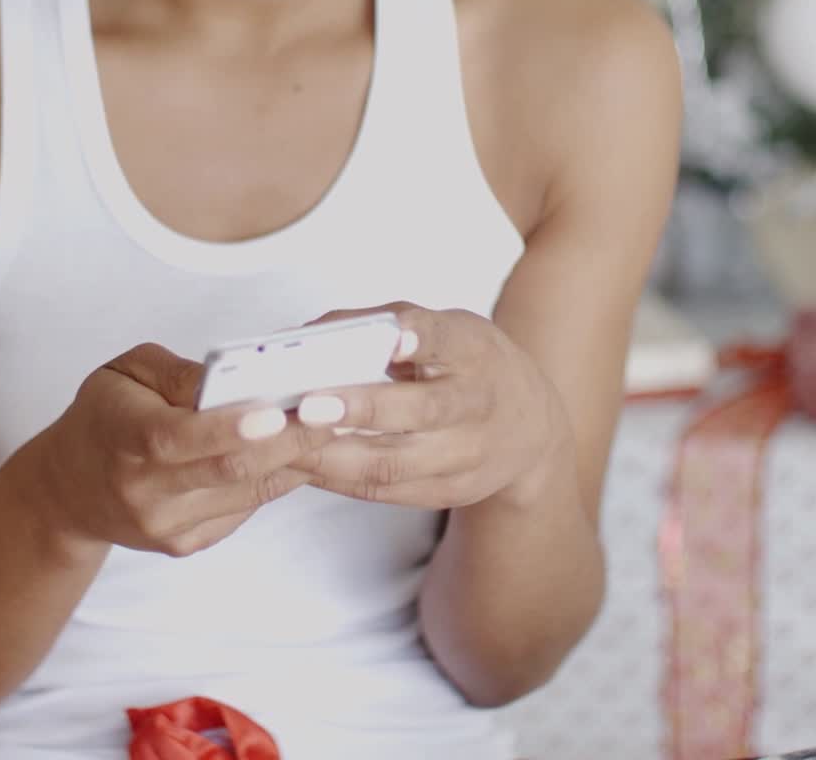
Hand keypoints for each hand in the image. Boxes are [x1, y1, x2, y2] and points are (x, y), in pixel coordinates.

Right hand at [34, 341, 336, 558]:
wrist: (68, 492)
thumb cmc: (105, 416)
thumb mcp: (125, 373)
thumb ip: (178, 373)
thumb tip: (235, 375)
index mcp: (124, 438)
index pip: (180, 437)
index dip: (232, 426)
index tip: (280, 408)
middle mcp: (145, 492)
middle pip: (229, 469)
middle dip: (291, 439)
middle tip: (338, 408)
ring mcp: (167, 526)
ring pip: (248, 492)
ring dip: (298, 458)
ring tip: (338, 422)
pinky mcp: (186, 544)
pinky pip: (246, 507)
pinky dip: (280, 477)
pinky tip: (305, 449)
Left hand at [287, 304, 571, 510]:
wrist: (528, 426)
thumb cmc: (467, 363)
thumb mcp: (443, 327)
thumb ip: (382, 322)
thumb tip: (309, 332)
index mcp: (473, 350)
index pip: (448, 340)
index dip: (421, 337)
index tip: (395, 336)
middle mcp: (476, 404)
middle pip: (421, 411)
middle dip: (362, 409)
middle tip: (307, 405)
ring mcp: (466, 456)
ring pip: (395, 463)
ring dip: (334, 457)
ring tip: (287, 443)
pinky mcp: (448, 492)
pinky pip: (385, 491)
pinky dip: (338, 480)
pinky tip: (302, 465)